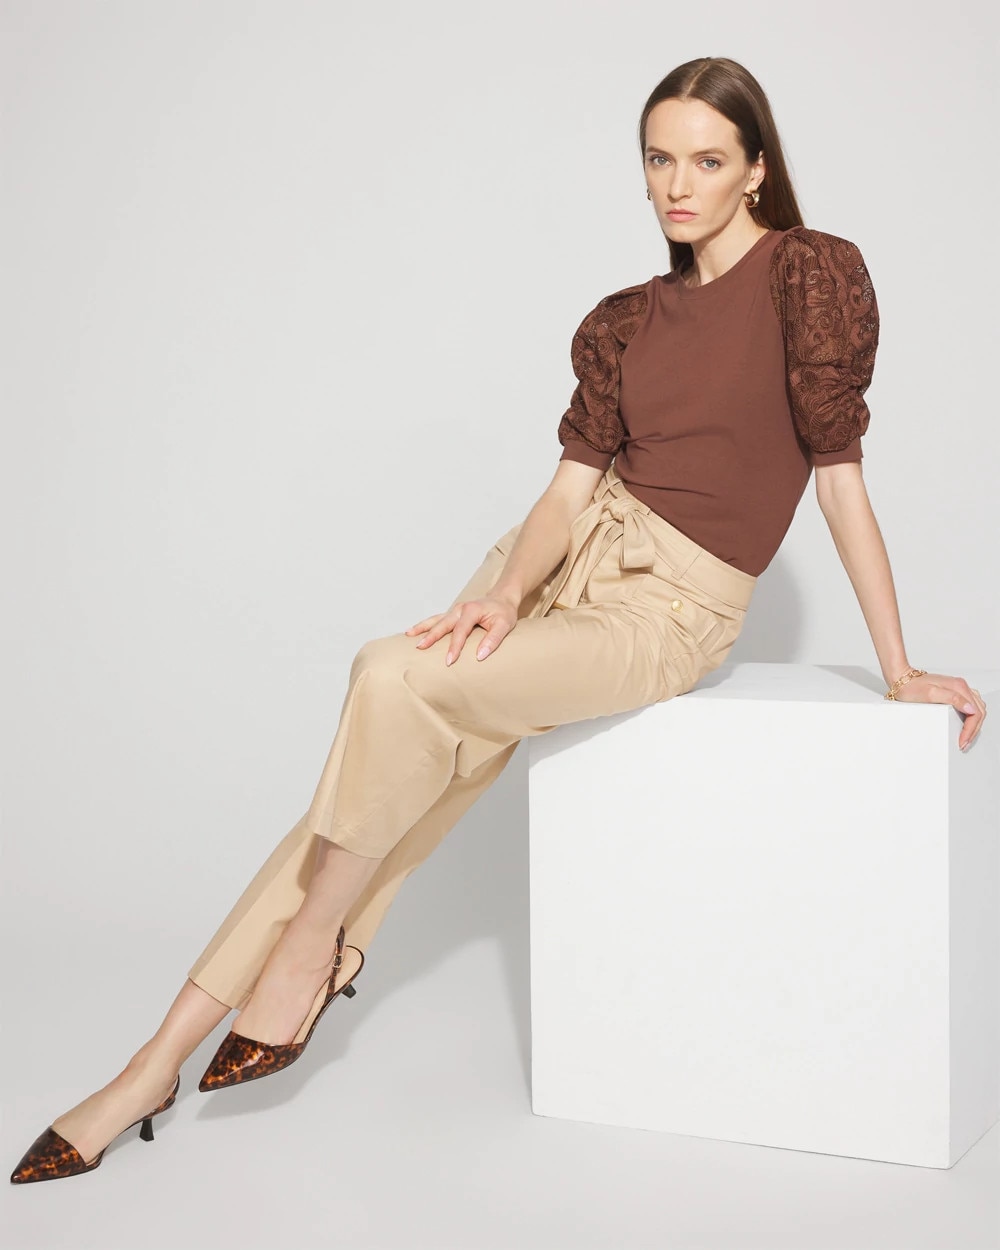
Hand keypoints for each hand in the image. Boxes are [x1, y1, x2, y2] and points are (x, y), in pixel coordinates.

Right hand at [405, 592, 519, 665]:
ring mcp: (455, 610)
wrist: (502, 598)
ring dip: (422, 627)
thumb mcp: (505, 625)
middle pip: (442, 623)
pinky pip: (437, 619)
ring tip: (408, 634)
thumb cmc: (504, 612)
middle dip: (431, 636)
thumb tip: (480, 656)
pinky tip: (414, 630)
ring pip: (436, 619)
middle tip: (420, 648)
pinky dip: (425, 624)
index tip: (449, 661)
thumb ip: (493, 640)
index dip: (454, 647)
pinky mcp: (453, 614)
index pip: (460, 631)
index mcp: (472, 610)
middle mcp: (460, 608)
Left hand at [889, 671, 986, 750]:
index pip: (975, 712)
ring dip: (974, 724)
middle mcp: (961, 687)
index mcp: (959, 687)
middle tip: (964, 742)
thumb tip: (970, 709)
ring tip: (966, 737)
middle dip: (974, 730)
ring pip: (977, 708)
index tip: (962, 740)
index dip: (970, 729)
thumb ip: (952, 699)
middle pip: (979, 711)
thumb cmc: (912, 687)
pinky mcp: (954, 692)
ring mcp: (958, 689)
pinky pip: (970, 705)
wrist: (902, 680)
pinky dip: (971, 717)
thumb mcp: (930, 694)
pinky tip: (964, 724)